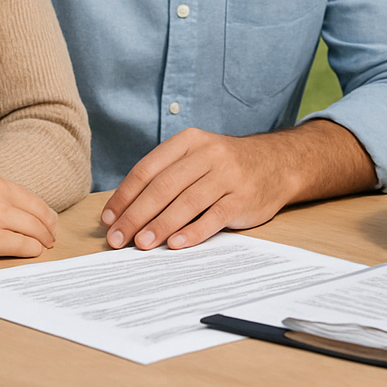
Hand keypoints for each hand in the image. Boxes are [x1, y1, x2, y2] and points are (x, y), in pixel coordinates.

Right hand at [0, 174, 57, 259]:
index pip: (34, 201)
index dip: (45, 216)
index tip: (48, 225)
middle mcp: (0, 199)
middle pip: (39, 217)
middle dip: (47, 231)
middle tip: (50, 241)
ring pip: (34, 233)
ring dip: (42, 243)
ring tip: (43, 250)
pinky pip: (21, 247)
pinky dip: (30, 252)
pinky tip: (31, 255)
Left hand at [102, 122, 373, 250]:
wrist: (277, 163)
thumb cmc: (225, 166)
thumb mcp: (197, 156)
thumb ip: (166, 176)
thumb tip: (123, 212)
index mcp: (189, 142)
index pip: (147, 169)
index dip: (124, 196)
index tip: (108, 219)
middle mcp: (208, 154)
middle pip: (163, 187)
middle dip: (135, 215)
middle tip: (118, 239)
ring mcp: (228, 175)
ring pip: (186, 203)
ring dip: (160, 226)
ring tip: (141, 244)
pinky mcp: (243, 198)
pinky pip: (213, 217)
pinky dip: (192, 232)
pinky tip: (176, 244)